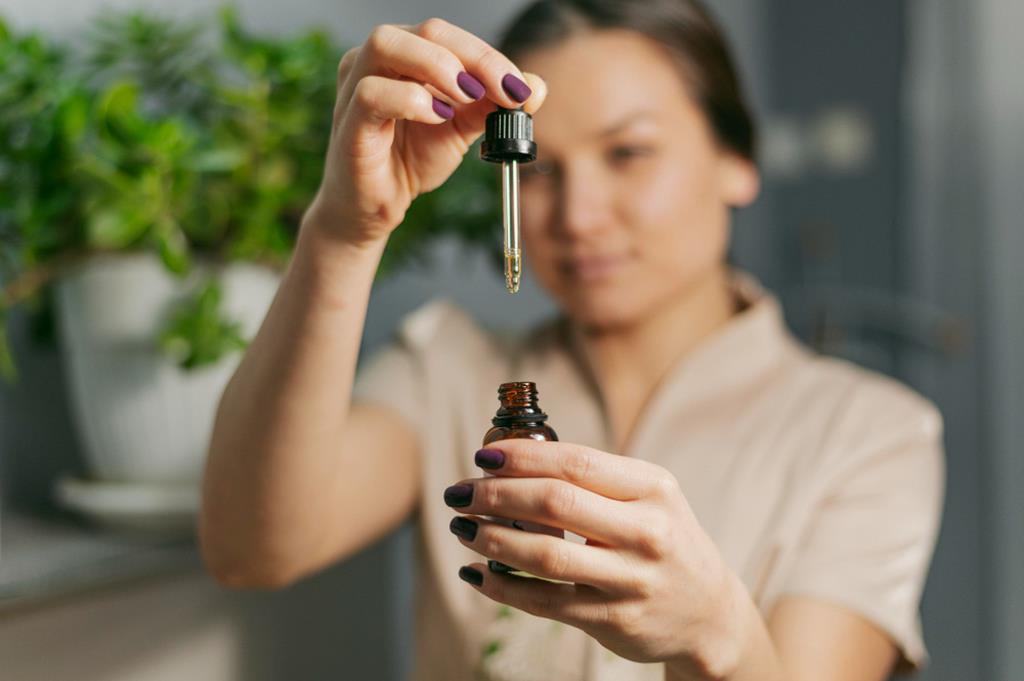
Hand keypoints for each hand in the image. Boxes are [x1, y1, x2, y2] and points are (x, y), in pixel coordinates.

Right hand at [306, 18, 546, 245]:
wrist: (377, 207)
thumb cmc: (409, 159)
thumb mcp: (461, 129)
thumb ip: (493, 106)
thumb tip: (536, 87)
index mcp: (406, 54)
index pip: (450, 36)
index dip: (490, 58)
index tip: (521, 88)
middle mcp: (377, 60)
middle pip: (425, 31)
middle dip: (474, 58)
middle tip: (504, 91)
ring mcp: (355, 86)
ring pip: (386, 44)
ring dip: (437, 66)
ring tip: (468, 98)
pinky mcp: (348, 122)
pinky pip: (371, 93)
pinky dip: (410, 100)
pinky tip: (437, 117)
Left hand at [443, 439, 747, 675]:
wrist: (709, 612)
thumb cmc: (664, 540)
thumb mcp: (648, 497)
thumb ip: (592, 479)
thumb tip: (508, 457)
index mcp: (653, 488)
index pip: (577, 463)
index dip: (523, 456)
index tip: (484, 455)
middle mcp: (647, 532)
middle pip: (555, 504)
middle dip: (496, 494)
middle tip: (461, 492)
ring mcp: (632, 580)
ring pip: (545, 555)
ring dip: (492, 538)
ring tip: (462, 527)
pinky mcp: (615, 620)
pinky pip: (546, 601)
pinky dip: (503, 586)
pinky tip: (476, 572)